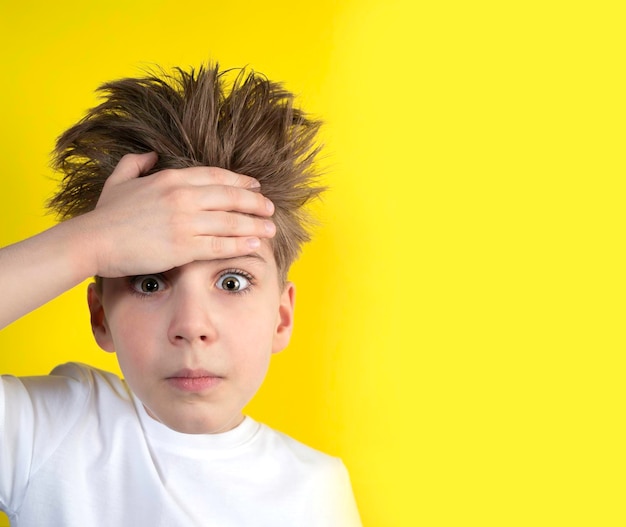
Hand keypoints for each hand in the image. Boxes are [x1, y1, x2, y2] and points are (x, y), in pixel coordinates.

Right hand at [83, 152, 274, 277]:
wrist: (93, 241)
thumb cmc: (106, 214)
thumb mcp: (119, 180)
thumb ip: (136, 163)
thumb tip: (151, 155)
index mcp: (171, 178)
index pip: (216, 176)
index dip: (240, 181)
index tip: (255, 186)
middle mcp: (183, 197)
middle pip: (230, 196)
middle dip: (255, 202)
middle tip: (271, 208)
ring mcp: (185, 222)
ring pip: (231, 221)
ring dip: (255, 224)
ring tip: (271, 228)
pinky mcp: (184, 247)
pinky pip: (221, 245)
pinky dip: (241, 243)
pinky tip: (255, 244)